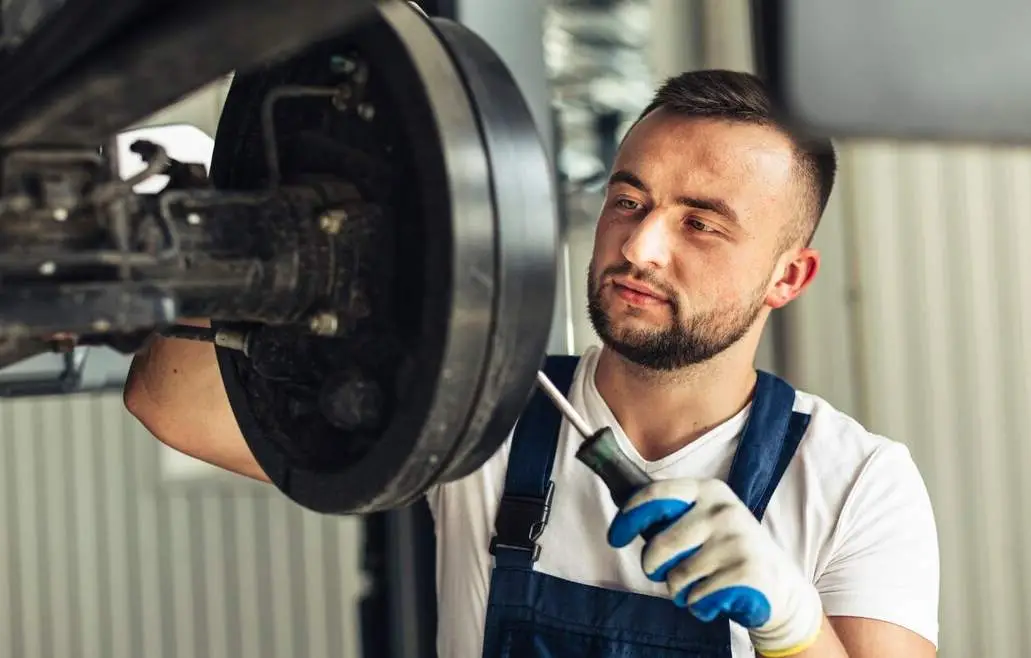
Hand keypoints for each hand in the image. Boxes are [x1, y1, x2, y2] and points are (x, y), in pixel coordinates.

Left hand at [608, 478, 823, 656]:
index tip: (615, 537)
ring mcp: (737, 540)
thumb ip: (670, 517)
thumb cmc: (727, 552)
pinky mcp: (746, 572)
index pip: (657, 494)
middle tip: (666, 573)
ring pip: (677, 576)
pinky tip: (715, 598)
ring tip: (700, 584)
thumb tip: (624, 515)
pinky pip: (697, 597)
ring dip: (679, 591)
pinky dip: (698, 605)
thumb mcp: (704, 521)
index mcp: (707, 490)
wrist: (779, 586)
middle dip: (654, 567)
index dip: (630, 516)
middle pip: (660, 545)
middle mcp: (722, 510)